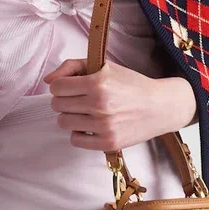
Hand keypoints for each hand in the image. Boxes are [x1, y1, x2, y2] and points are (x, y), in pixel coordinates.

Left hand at [43, 59, 197, 150]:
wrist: (160, 106)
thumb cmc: (130, 84)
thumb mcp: (104, 66)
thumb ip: (72, 66)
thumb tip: (48, 81)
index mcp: (98, 82)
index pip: (56, 87)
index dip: (60, 86)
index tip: (70, 88)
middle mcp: (100, 104)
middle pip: (57, 105)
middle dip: (65, 101)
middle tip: (79, 100)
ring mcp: (104, 125)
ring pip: (63, 123)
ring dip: (70, 117)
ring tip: (85, 112)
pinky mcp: (108, 143)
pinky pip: (75, 140)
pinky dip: (80, 133)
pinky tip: (91, 126)